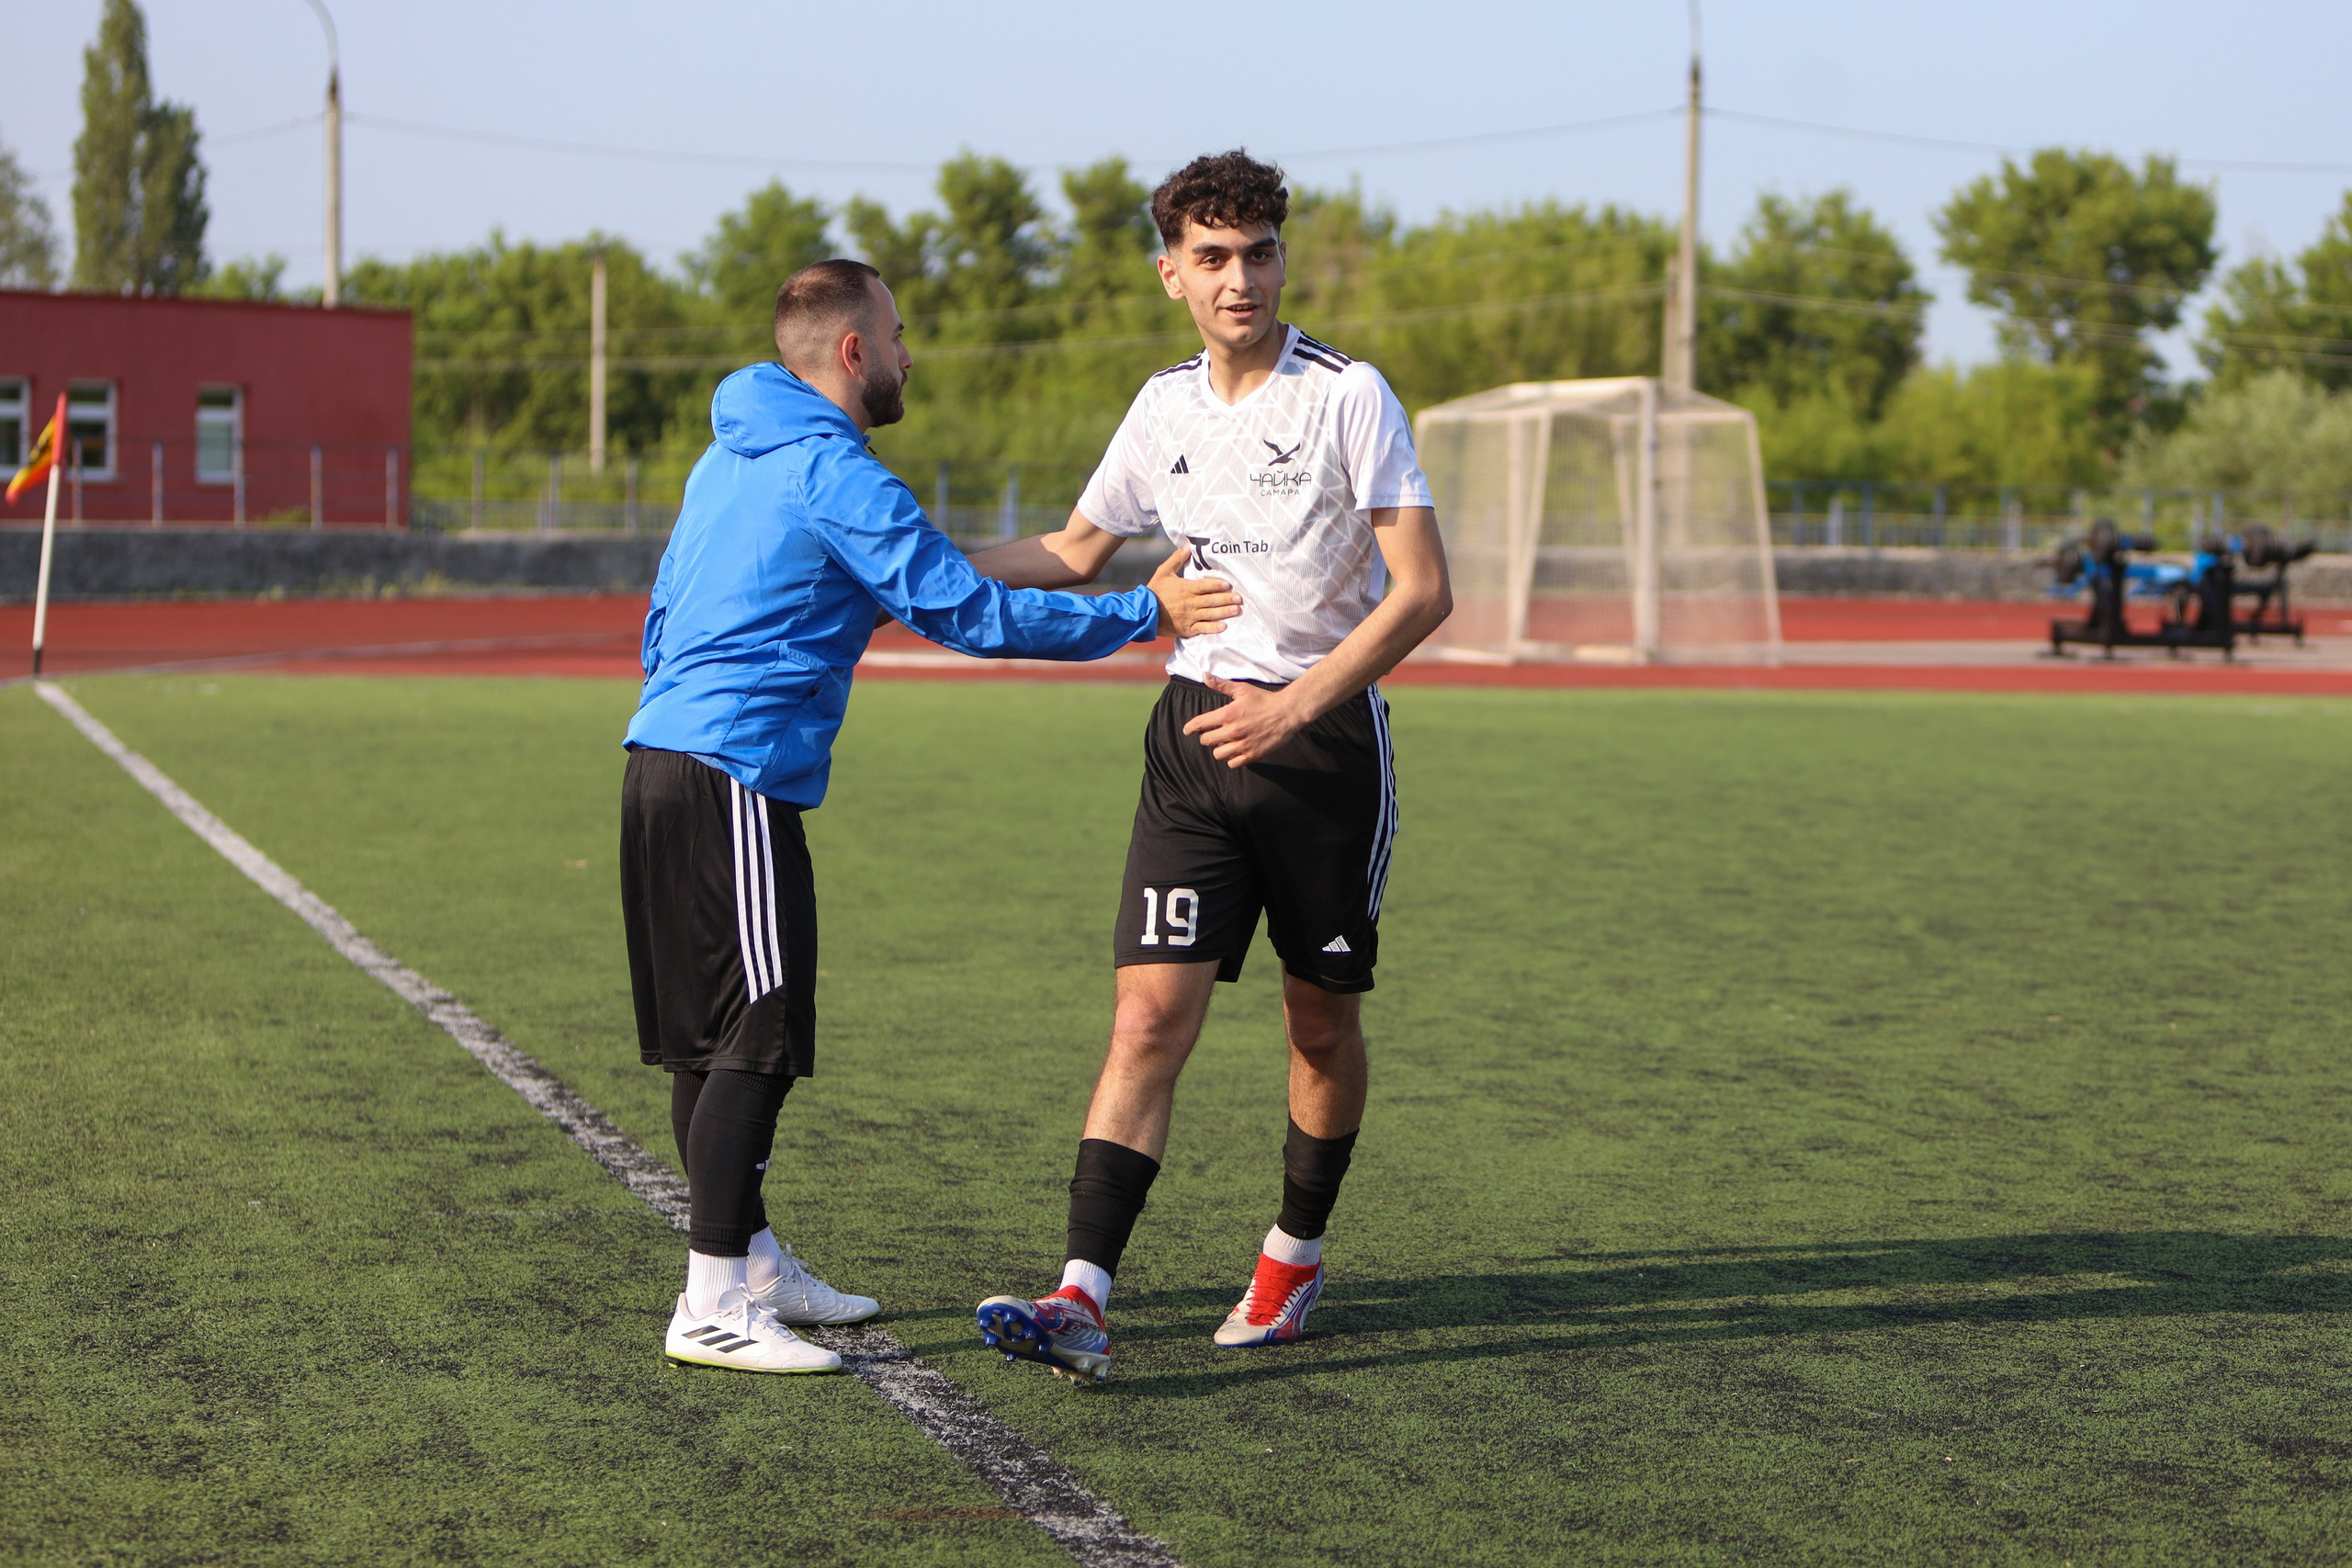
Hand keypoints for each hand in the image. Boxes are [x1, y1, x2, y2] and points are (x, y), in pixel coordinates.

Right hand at [1150, 548, 1241, 638]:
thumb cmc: (1154, 591)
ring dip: (1224, 612)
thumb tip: (1187, 547)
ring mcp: (1189, 617)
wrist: (1143, 612)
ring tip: (1236, 610)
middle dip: (1226, 599)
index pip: (1204, 586)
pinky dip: (1212, 628)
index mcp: (1185, 588)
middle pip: (1211, 600)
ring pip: (1210, 614)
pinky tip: (1223, 626)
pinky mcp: (1187, 628)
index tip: (1228, 585)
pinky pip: (1202, 628)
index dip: (1216, 585)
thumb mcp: (1163, 572)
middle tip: (1239, 598)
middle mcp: (1189, 603)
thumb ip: (1177, 559)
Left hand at [1181, 674, 1308, 768]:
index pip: (1199, 724)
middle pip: (1206, 741)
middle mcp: (1232, 731)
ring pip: (1217, 754)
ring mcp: (1242, 745)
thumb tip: (1204, 675)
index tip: (1187, 730)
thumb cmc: (1264, 699)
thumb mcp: (1242, 689)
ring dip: (1219, 748)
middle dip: (1206, 737)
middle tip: (1213, 733)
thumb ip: (1221, 684)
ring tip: (1225, 742)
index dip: (1190, 728)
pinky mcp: (1252, 755)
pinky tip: (1235, 750)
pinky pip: (1232, 763)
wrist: (1287, 713)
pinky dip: (1231, 758)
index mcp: (1227, 714)